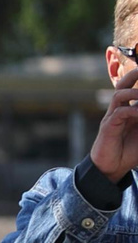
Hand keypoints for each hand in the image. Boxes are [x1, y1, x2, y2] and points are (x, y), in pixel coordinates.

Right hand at [96, 52, 137, 179]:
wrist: (111, 168)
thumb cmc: (129, 151)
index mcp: (128, 109)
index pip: (134, 88)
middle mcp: (119, 109)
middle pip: (123, 84)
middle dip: (134, 74)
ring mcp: (112, 117)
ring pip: (120, 94)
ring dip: (135, 91)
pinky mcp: (108, 127)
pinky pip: (120, 113)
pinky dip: (132, 111)